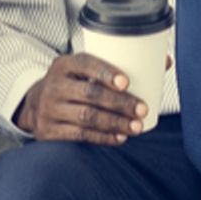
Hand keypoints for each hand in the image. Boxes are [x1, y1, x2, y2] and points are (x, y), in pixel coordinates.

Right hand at [13, 52, 147, 144]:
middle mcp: (53, 85)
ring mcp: (49, 109)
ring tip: (136, 127)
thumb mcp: (84, 70)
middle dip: (119, 103)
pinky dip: (102, 138)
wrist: (35, 105)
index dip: (106, 73)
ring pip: (86, 117)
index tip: (127, 82)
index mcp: (64, 65)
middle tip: (142, 110)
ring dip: (115, 123)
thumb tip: (165, 61)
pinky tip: (119, 138)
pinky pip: (79, 135)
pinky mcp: (48, 131)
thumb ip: (119, 65)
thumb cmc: (72, 84)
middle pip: (89, 94)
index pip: (85, 64)